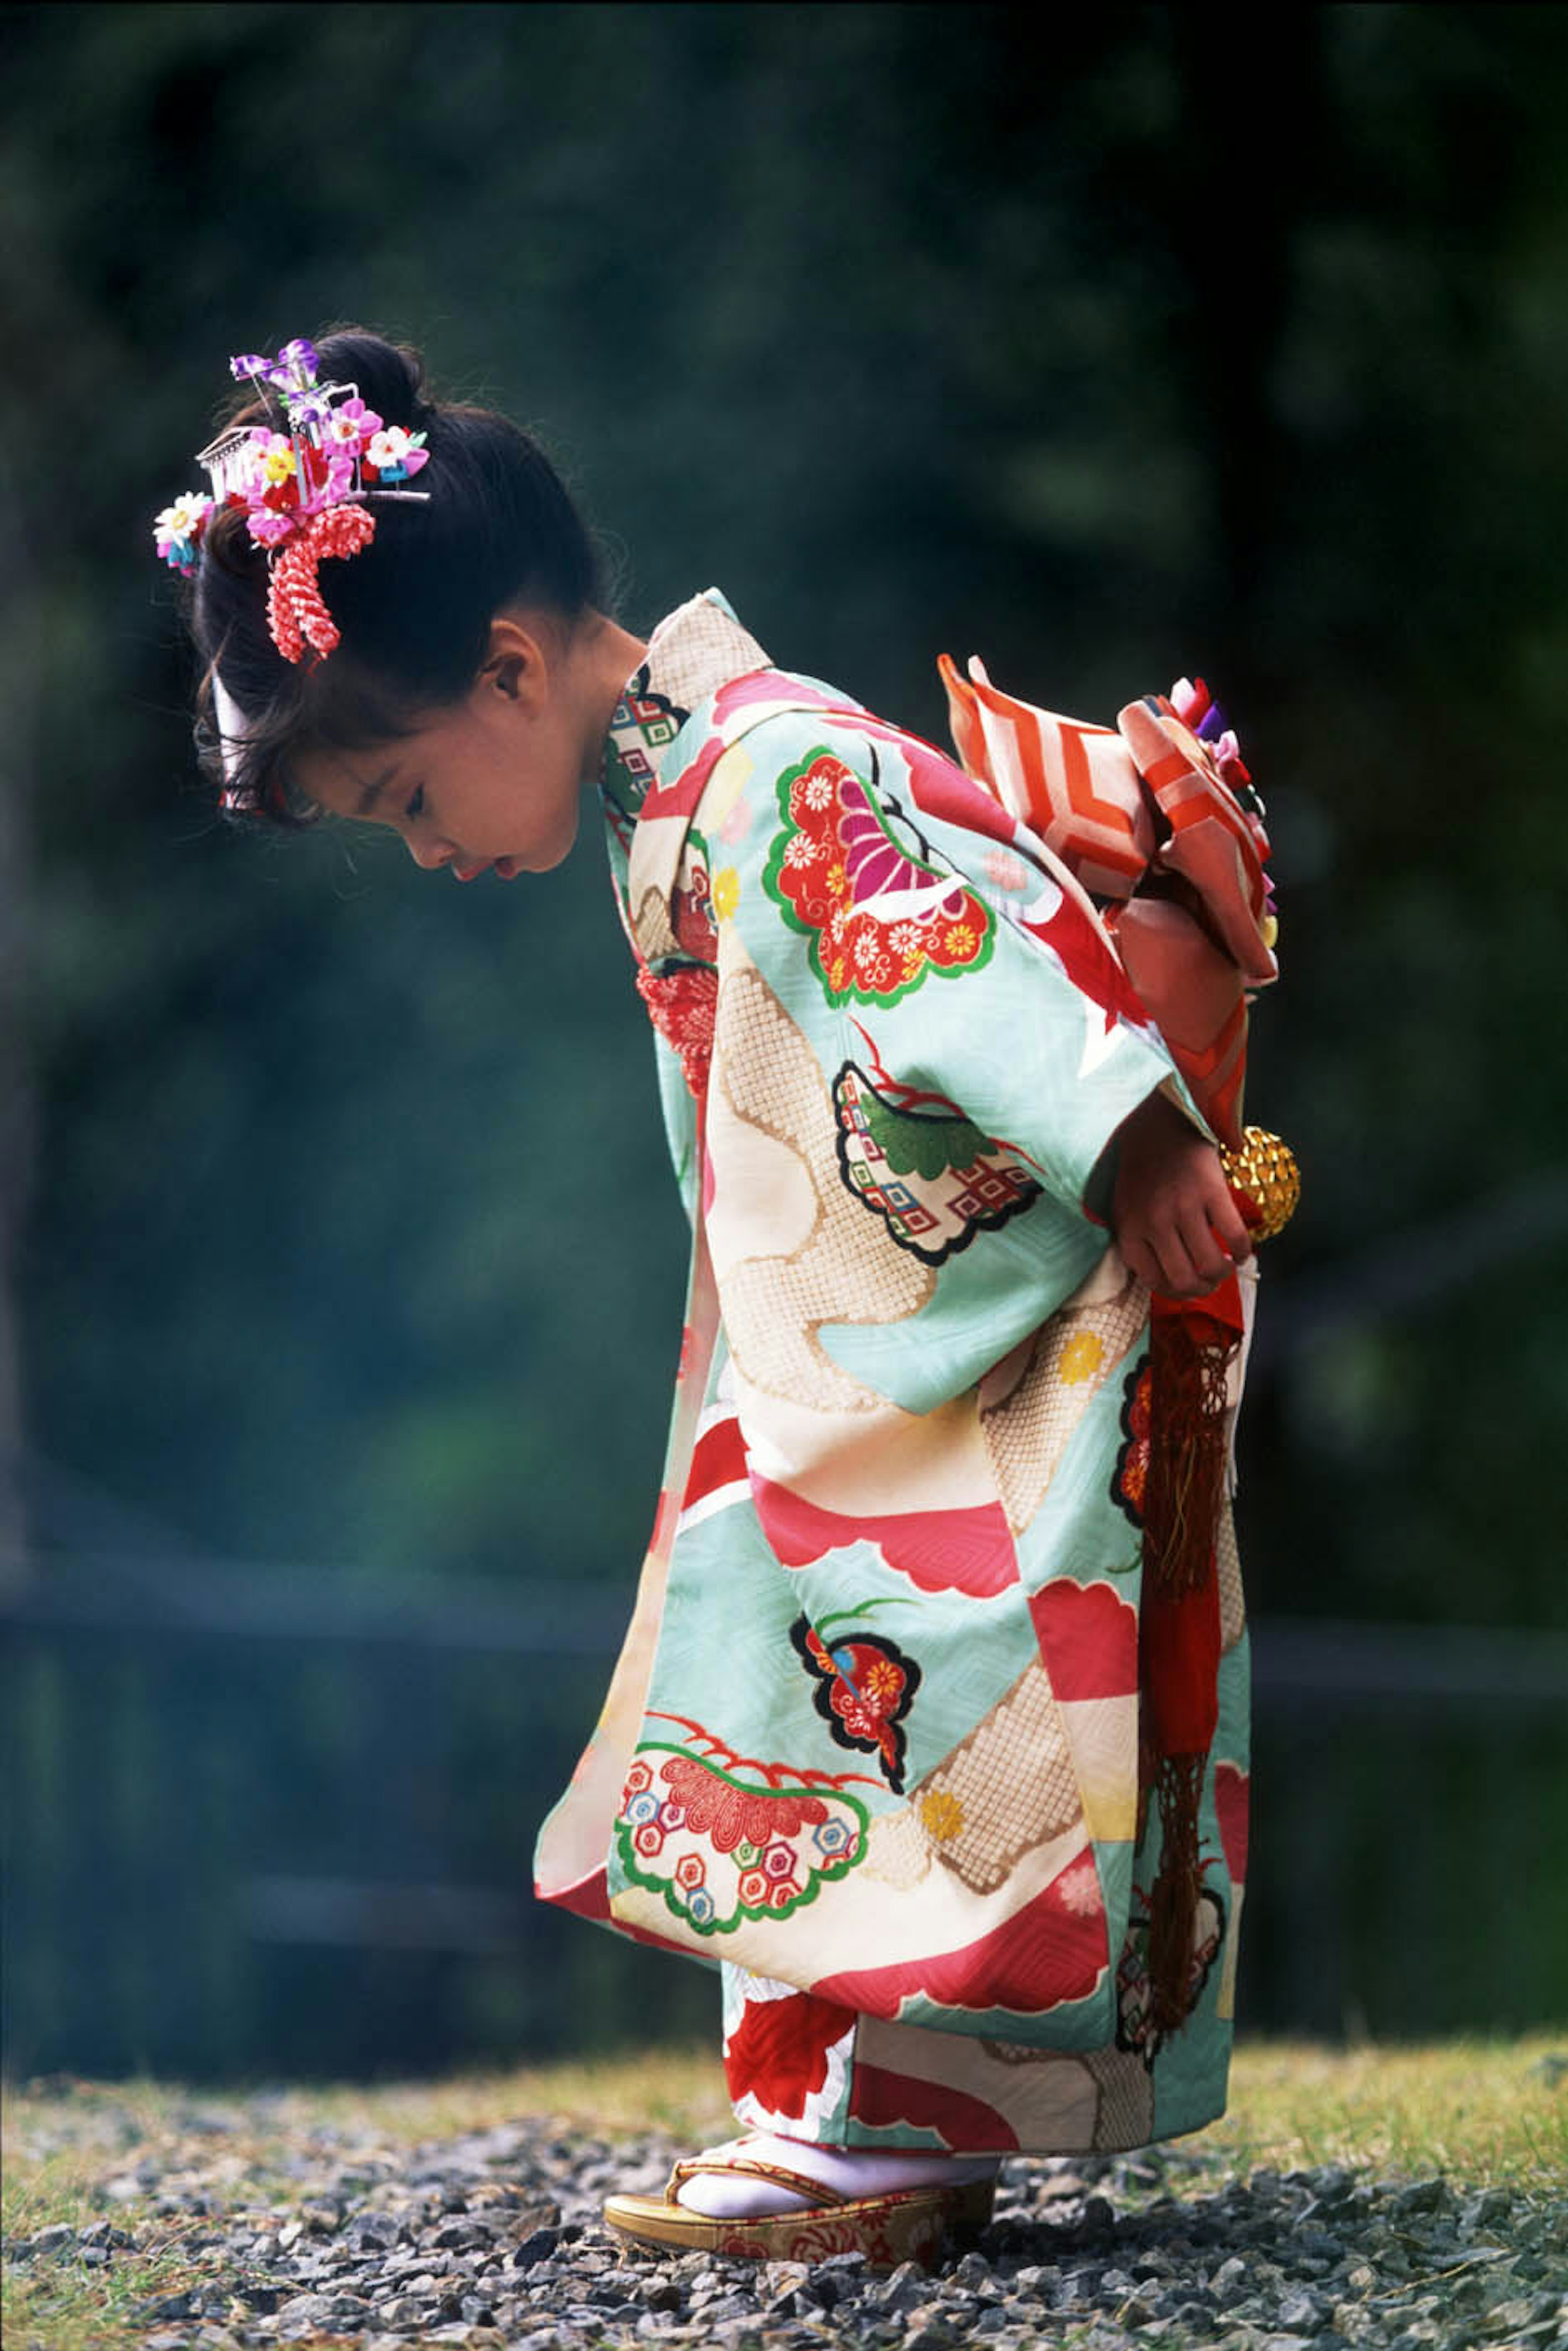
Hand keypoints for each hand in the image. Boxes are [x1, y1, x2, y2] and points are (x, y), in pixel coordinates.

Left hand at [1109, 1091, 1253, 1299]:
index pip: (1151, 1280)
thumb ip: (1136, 1239)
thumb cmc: (1143, 1170)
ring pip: (1211, 1264)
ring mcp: (1184, 1207)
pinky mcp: (1212, 1191)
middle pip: (1183, 1279)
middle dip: (1201, 1290)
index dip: (1173, 1292)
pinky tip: (1243, 1251)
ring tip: (1227, 1267)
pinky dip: (1244, 1251)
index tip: (1186, 1288)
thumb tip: (1157, 1279)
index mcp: (1130, 1228)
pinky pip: (1235, 1236)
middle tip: (1210, 1283)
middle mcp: (1155, 1221)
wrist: (1163, 1124)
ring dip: (1223, 1275)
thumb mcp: (1123, 1206)